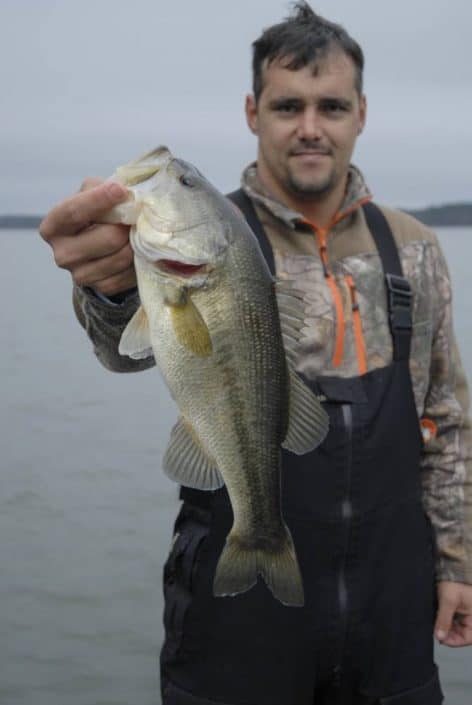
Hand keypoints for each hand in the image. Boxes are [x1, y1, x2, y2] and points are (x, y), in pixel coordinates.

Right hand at [39, 178, 136, 295]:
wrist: (99, 248)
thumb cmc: (95, 214)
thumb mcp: (91, 193)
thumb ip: (102, 188)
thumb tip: (125, 196)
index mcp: (53, 227)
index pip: (74, 211)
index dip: (99, 199)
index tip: (120, 190)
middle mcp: (62, 254)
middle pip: (108, 237)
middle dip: (127, 225)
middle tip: (136, 218)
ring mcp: (80, 275)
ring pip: (123, 256)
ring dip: (136, 242)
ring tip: (135, 233)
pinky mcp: (101, 287)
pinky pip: (128, 273)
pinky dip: (137, 260)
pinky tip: (134, 250)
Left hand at [435, 581, 471, 646]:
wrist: (453, 567)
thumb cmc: (456, 582)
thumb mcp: (449, 601)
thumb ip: (444, 620)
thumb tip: (440, 636)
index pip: (467, 638)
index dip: (453, 641)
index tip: (440, 638)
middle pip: (461, 633)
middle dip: (448, 632)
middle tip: (436, 629)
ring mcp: (467, 613)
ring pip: (456, 627)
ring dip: (446, 626)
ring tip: (437, 620)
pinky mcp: (460, 609)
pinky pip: (454, 620)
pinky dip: (446, 620)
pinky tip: (439, 616)